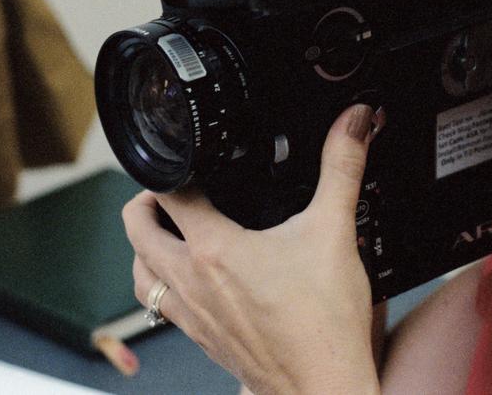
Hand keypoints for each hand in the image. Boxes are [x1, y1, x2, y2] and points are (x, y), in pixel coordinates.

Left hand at [123, 103, 382, 394]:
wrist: (323, 386)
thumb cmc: (324, 324)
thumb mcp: (336, 230)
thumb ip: (343, 168)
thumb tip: (355, 123)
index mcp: (214, 250)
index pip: (169, 194)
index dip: (174, 169)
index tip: (188, 159)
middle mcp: (191, 283)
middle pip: (137, 233)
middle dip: (146, 203)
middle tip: (171, 188)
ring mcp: (192, 316)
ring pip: (141, 275)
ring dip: (145, 249)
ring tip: (167, 231)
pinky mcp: (202, 340)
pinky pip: (162, 308)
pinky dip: (165, 286)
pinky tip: (194, 282)